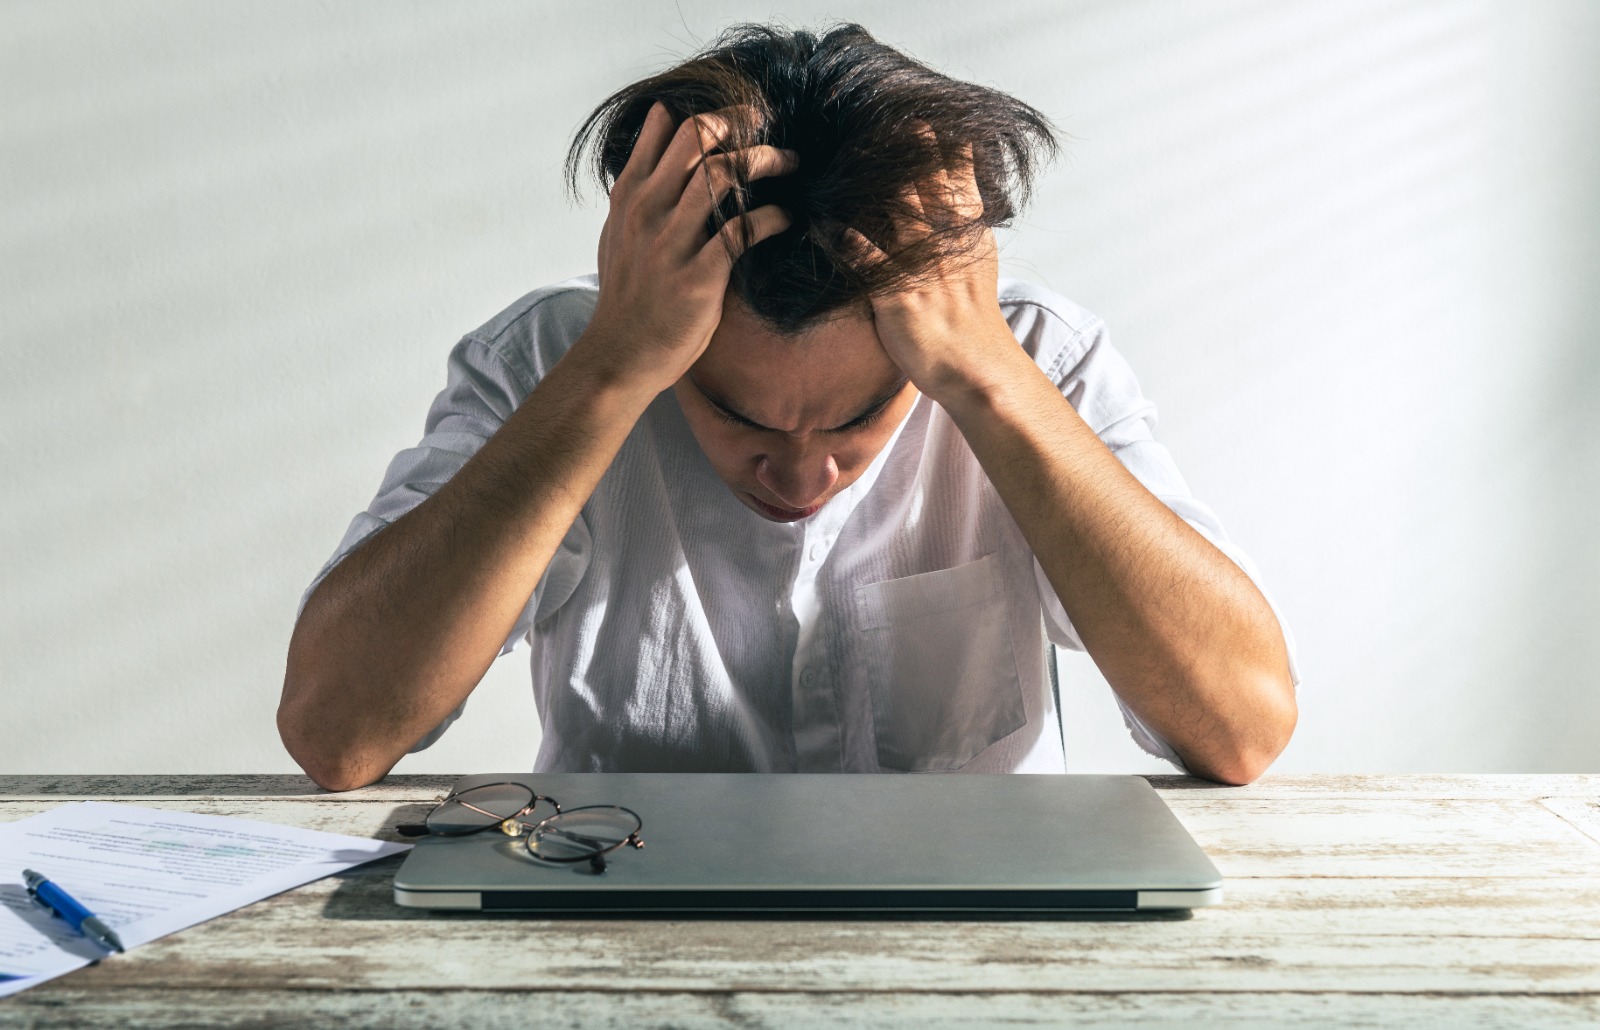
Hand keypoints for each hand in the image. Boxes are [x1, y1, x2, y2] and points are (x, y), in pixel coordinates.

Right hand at [580, 102, 796, 393]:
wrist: (620, 353)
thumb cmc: (627, 293)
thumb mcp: (617, 229)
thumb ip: (637, 183)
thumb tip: (657, 129)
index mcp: (630, 195)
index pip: (664, 126)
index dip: (706, 112)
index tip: (738, 116)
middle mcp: (648, 209)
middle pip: (697, 136)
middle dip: (740, 122)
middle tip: (768, 126)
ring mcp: (672, 242)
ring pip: (722, 174)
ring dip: (764, 160)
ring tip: (789, 162)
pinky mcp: (698, 276)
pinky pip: (742, 230)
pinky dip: (772, 216)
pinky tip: (785, 217)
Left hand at [846, 139, 1018, 404]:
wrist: (979, 370)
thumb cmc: (972, 320)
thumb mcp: (979, 262)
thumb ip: (965, 225)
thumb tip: (959, 190)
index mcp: (968, 232)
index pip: (956, 176)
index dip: (936, 145)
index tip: (915, 118)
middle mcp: (946, 242)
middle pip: (922, 182)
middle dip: (899, 150)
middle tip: (871, 122)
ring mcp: (922, 267)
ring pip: (894, 209)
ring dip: (867, 182)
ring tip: (840, 157)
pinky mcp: (898, 297)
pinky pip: (864, 259)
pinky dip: (841, 239)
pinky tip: (820, 224)